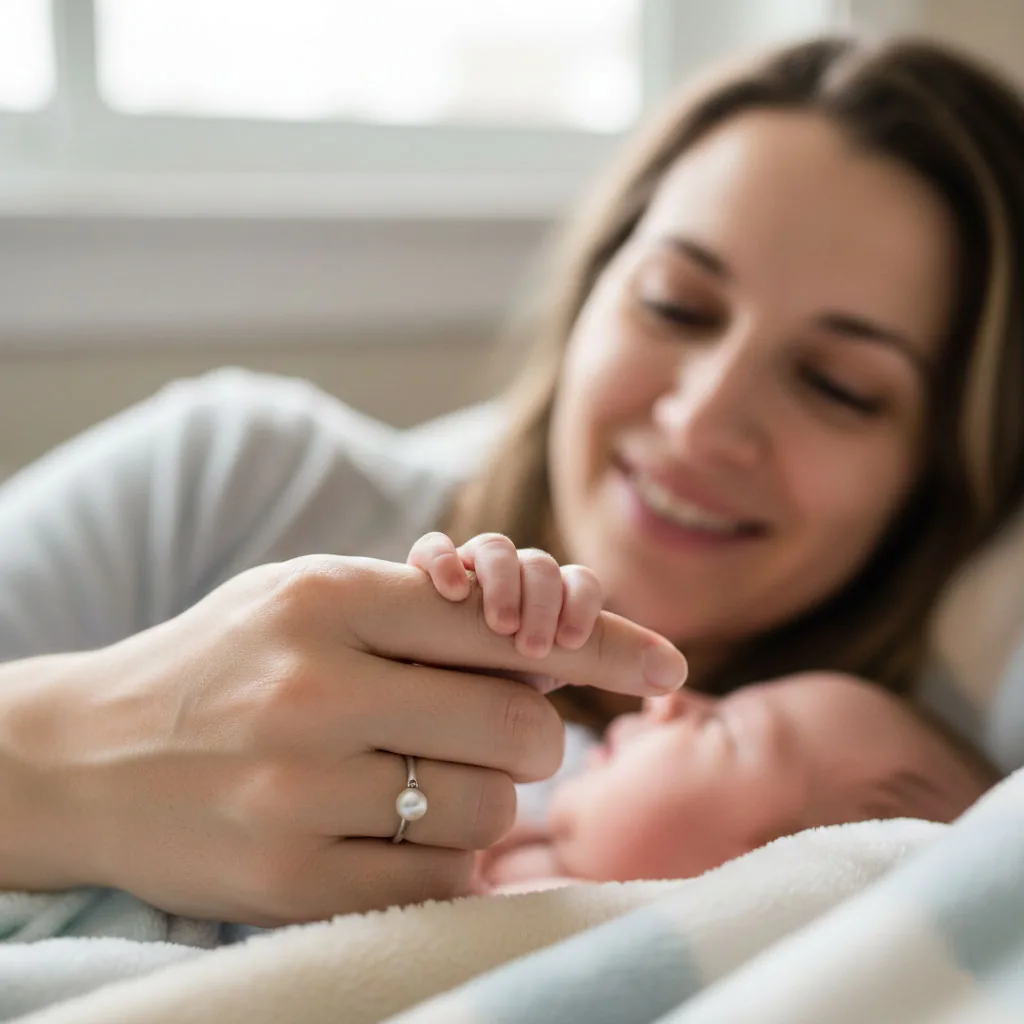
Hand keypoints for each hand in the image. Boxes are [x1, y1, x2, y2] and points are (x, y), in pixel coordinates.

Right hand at [2, 555, 684, 925]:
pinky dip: (446, 861)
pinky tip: (397, 831)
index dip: (600, 643)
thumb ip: (424, 608)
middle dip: (532, 734)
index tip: (667, 665)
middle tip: (495, 732)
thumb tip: (556, 635)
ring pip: (489, 810)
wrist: (84, 756)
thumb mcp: (308, 597)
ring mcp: (300, 791)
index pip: (506, 620)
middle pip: (519, 726)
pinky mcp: (287, 881)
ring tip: (420, 779)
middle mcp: (316, 690)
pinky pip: (439, 880)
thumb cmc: (222, 663)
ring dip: (486, 800)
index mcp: (329, 599)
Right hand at [408, 532, 603, 691]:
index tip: (570, 641)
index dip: (581, 604)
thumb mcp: (550, 677)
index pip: (580, 583)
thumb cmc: (495, 689)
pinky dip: (444, 559)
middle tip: (533, 646)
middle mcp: (515, 580)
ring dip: (503, 582)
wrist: (427, 695)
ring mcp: (469, 573)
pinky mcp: (422, 574)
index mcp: (552, 602)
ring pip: (495, 549)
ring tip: (499, 624)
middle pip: (541, 564)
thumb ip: (605, 664)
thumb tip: (676, 671)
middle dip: (543, 601)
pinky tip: (449, 590)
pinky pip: (435, 548)